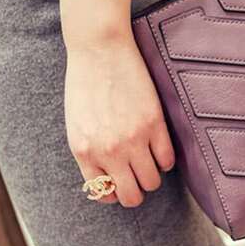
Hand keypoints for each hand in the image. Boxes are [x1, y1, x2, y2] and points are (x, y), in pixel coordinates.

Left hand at [64, 36, 175, 206]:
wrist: (98, 49)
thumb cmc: (84, 83)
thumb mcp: (77, 124)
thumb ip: (90, 152)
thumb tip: (108, 175)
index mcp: (84, 152)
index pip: (104, 193)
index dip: (115, 191)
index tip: (120, 181)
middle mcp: (108, 151)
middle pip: (132, 196)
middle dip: (135, 190)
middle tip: (137, 176)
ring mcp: (133, 139)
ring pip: (152, 182)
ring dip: (151, 175)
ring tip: (148, 158)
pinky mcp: (154, 124)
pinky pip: (167, 159)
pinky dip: (165, 159)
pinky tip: (158, 145)